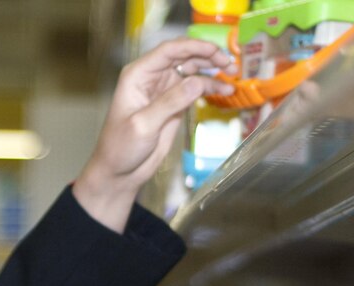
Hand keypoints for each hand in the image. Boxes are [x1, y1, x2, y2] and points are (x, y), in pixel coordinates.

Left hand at [72, 38, 237, 231]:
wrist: (120, 172)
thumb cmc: (120, 148)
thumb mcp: (143, 125)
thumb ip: (169, 103)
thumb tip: (197, 82)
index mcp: (138, 75)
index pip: (169, 51)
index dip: (194, 47)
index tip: (216, 51)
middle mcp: (151, 78)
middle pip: (184, 56)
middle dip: (208, 56)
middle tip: (230, 64)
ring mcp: (164, 90)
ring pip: (193, 71)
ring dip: (213, 71)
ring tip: (233, 75)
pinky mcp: (175, 104)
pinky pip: (196, 89)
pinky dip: (211, 88)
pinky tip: (226, 91)